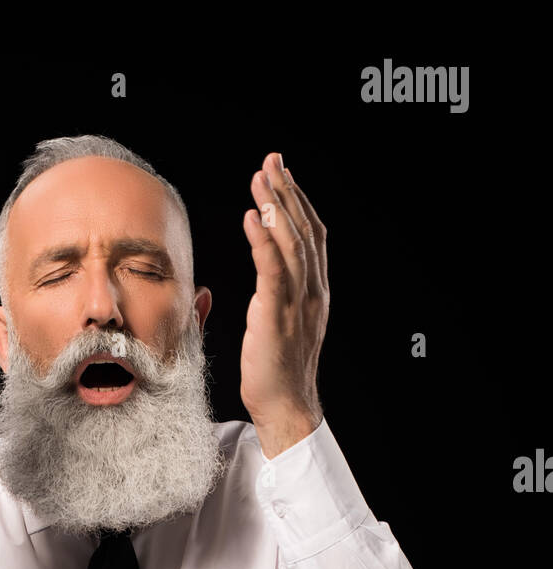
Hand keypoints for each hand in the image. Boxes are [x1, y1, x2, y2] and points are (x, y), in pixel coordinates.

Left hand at [240, 153, 328, 452]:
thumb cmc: (276, 372)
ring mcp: (297, 303)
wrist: (286, 407)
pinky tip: (253, 216)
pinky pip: (272, 270)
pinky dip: (263, 239)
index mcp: (315, 293)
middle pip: (305, 230)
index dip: (297, 202)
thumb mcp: (279, 324)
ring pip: (292, 243)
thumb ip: (275, 295)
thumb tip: (262, 274)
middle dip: (288, 192)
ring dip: (275, 206)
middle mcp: (312, 292)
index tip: (282, 175)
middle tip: (272, 161)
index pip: (311, 237)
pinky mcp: (277, 316)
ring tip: (261, 178)